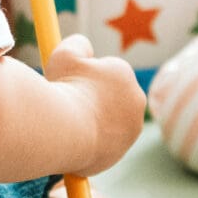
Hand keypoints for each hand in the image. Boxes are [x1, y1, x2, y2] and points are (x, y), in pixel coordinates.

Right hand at [42, 33, 145, 176]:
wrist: (63, 131)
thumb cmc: (63, 90)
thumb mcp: (63, 54)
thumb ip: (77, 44)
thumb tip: (84, 45)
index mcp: (123, 74)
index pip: (104, 72)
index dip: (83, 78)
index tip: (68, 84)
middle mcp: (134, 100)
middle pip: (111, 98)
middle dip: (94, 100)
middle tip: (69, 104)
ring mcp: (130, 130)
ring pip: (107, 123)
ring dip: (91, 122)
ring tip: (69, 124)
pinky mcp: (119, 153)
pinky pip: (101, 145)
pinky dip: (88, 143)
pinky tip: (71, 140)